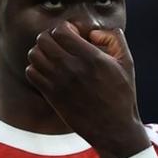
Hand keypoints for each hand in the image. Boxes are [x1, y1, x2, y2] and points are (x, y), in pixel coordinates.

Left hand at [25, 21, 149, 157]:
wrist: (113, 128)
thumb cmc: (121, 95)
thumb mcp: (127, 63)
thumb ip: (114, 39)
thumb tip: (92, 32)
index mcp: (91, 58)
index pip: (61, 30)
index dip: (65, 28)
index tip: (73, 35)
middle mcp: (72, 68)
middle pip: (43, 39)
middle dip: (50, 36)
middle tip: (60, 44)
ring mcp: (58, 83)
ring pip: (34, 54)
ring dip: (41, 51)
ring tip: (52, 57)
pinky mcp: (51, 96)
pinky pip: (31, 72)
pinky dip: (36, 68)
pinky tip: (49, 72)